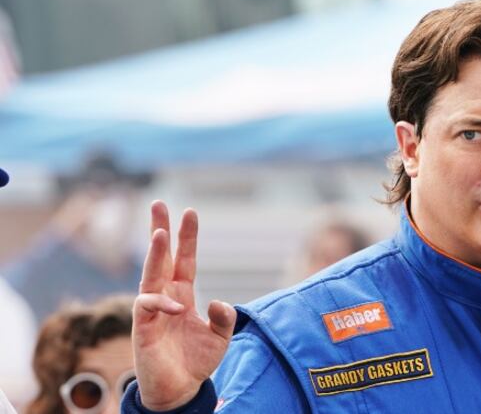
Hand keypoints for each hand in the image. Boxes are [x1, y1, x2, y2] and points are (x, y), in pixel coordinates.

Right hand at [133, 201, 235, 409]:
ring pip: (150, 276)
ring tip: (159, 233)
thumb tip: (218, 301)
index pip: (184, 259)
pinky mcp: (143, 329)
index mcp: (183, 294)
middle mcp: (165, 297)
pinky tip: (175, 307)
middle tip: (158, 203)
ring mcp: (152, 312)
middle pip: (161, 258)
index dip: (186, 237)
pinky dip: (160, 303)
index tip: (189, 211)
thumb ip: (224, 317)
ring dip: (155, 254)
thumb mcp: (220, 337)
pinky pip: (147, 307)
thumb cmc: (196, 361)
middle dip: (159, 230)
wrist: (180, 390)